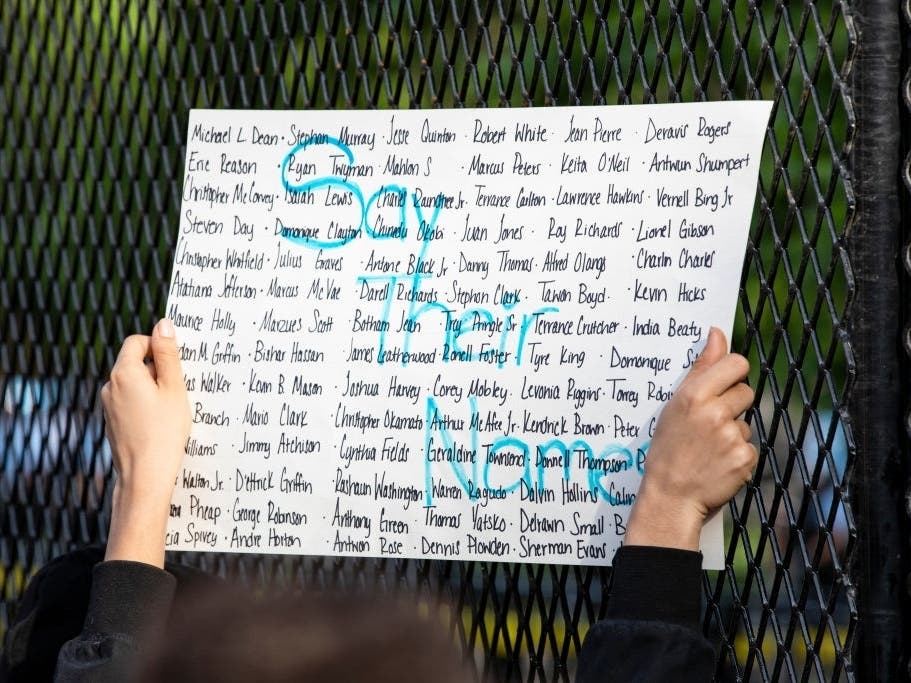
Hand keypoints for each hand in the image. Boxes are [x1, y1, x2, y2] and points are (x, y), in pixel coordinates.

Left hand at [102, 319, 189, 566]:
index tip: (177, 364)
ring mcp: (109, 405)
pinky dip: (145, 405)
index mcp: (124, 372)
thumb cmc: (164, 431)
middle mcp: (110, 385)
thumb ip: (168, 355)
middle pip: (134, 362)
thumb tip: (163, 324)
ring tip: (172, 409)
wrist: (145, 475)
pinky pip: (130, 402)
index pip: (137, 341)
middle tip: (180, 389)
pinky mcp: (112, 421)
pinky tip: (161, 423)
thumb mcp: (174, 388)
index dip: (158, 347)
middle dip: (157, 370)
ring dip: (153, 389)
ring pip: (133, 383)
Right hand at [626, 327, 756, 551]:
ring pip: (746, 420)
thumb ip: (701, 368)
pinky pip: (749, 445)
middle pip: (746, 391)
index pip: (736, 364)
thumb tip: (717, 332)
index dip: (732, 373)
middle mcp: (715, 412)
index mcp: (694, 395)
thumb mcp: (675, 405)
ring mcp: (732, 436)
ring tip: (709, 447)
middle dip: (733, 404)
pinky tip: (718, 463)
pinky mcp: (744, 458)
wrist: (669, 497)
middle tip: (709, 423)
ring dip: (733, 431)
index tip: (723, 384)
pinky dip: (737, 454)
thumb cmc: (668, 448)